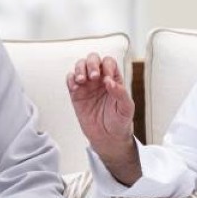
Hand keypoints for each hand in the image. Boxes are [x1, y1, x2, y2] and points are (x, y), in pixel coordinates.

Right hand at [66, 53, 140, 184]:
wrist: (108, 138)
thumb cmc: (120, 121)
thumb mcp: (126, 108)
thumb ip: (120, 93)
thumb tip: (110, 81)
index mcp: (114, 79)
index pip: (109, 62)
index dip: (107, 66)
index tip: (107, 78)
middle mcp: (99, 79)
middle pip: (92, 59)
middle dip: (91, 63)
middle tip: (93, 76)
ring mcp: (87, 86)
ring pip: (80, 66)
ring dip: (79, 69)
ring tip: (81, 80)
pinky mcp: (76, 95)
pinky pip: (70, 80)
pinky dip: (70, 79)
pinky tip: (75, 87)